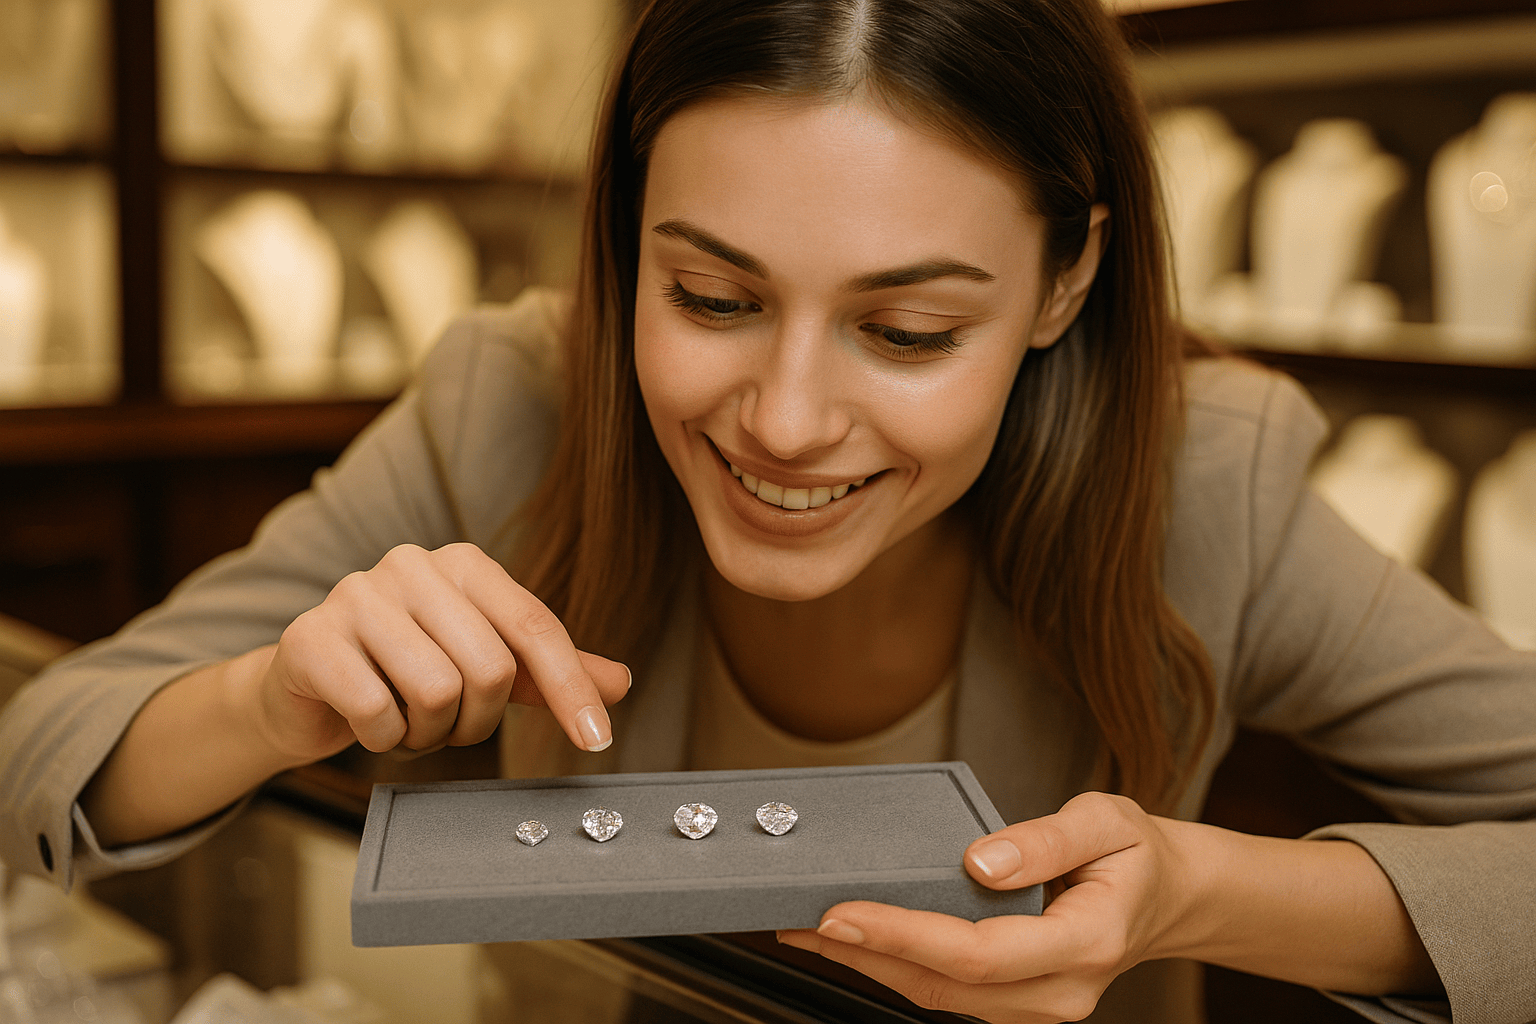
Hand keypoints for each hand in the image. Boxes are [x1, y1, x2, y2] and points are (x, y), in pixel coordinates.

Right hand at [254, 542, 630, 764]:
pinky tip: (369, 724)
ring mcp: (356, 595)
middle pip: (490, 668)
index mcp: (462, 564)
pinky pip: (376, 713)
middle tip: (448, 727)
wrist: (305, 690)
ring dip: (429, 733)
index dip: (571, 688)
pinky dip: (383, 739)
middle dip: (477, 721)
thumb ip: (548, 674)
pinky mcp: (309, 638)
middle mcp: (412, 565)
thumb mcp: (484, 668)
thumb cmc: (403, 673)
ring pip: (436, 693)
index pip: (536, 627)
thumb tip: (620, 684)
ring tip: (407, 722)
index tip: (597, 741)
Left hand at [777, 792, 1196, 1022]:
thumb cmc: (1134, 854)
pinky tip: (857, 940)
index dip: (903, 935)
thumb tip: (977, 861)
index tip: (841, 912)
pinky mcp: (1017, 1002)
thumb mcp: (1106, 822)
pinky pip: (948, 993)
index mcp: (1087, 943)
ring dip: (870, 965)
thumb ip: (1045, 840)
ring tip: (807, 930)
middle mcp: (1060, 991)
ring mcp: (1039, 1005)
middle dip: (865, 954)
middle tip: (798, 921)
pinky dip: (896, 967)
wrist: (1168, 896)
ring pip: (939, 997)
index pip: (979, 951)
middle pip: (945, 985)